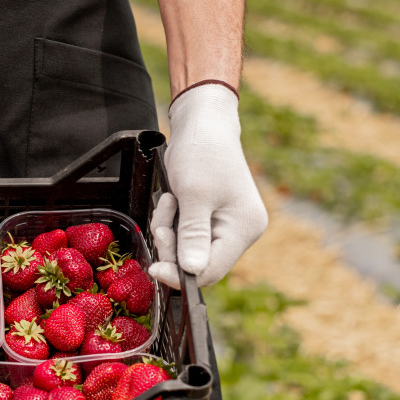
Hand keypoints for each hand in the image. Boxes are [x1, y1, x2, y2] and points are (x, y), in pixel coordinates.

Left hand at [147, 84, 267, 288]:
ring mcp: (227, 227)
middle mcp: (240, 232)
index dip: (180, 275)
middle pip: (198, 263)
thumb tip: (190, 271)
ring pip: (187, 249)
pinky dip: (172, 223)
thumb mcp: (194, 195)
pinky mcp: (212, 220)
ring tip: (168, 201)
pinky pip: (186, 235)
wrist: (203, 124)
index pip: (211, 271)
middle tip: (160, 222)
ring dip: (169, 230)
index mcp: (244, 229)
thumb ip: (192, 235)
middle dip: (172, 245)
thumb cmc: (202, 153)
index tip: (155, 268)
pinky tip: (171, 201)